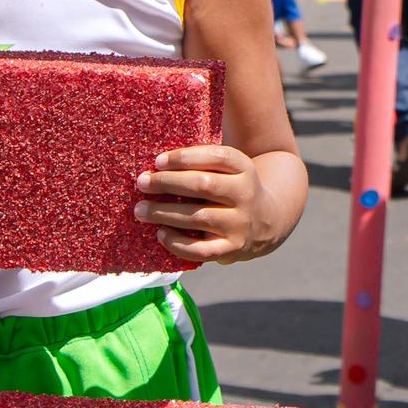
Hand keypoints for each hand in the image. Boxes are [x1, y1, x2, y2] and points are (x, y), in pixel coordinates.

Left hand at [136, 142, 275, 262]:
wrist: (266, 221)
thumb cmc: (231, 189)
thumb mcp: (229, 169)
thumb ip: (202, 162)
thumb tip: (156, 166)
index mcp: (244, 169)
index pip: (217, 157)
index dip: (185, 158)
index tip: (158, 161)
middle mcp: (245, 195)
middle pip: (204, 185)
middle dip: (167, 183)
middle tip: (142, 183)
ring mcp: (240, 224)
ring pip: (199, 217)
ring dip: (164, 212)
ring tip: (141, 210)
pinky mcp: (232, 248)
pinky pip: (201, 250)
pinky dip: (177, 243)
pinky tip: (161, 233)